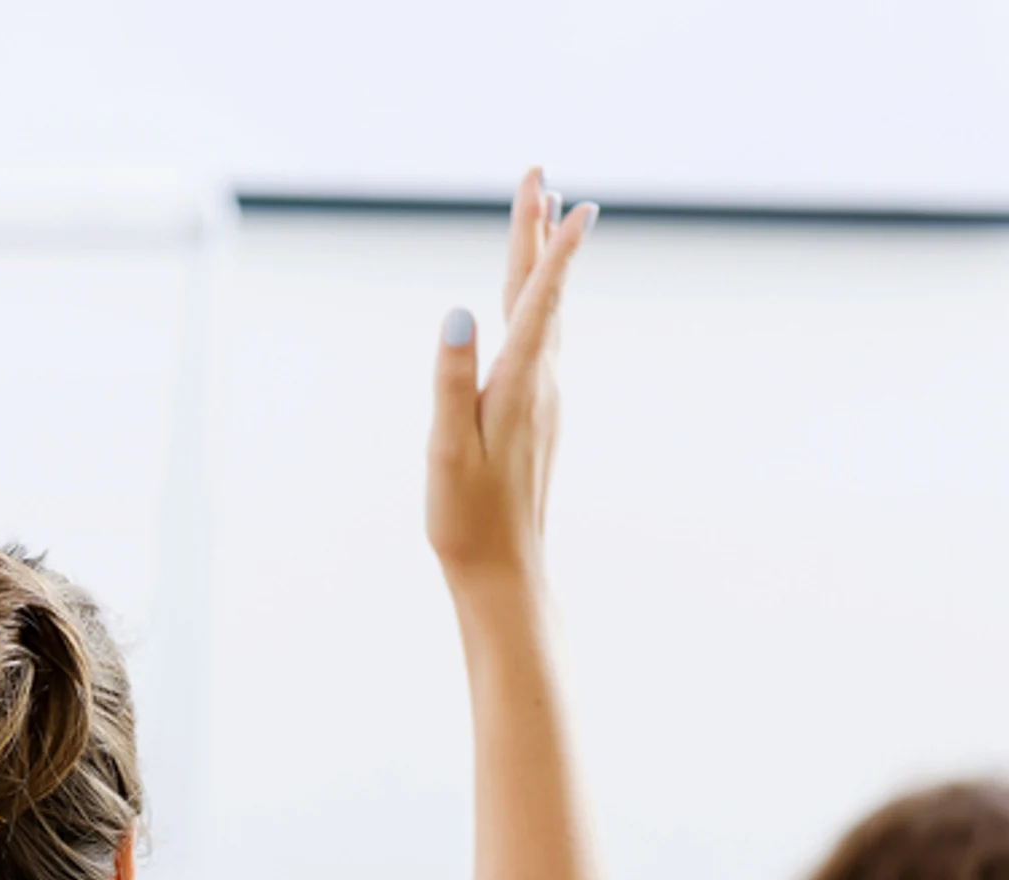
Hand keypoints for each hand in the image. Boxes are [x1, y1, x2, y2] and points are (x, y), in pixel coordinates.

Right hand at [427, 168, 598, 609]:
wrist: (502, 571)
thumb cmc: (466, 516)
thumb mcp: (446, 448)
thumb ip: (450, 379)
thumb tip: (456, 312)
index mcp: (520, 384)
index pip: (538, 299)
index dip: (551, 247)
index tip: (562, 197)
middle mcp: (541, 383)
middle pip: (542, 294)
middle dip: (539, 234)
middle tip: (540, 179)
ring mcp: (542, 399)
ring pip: (545, 314)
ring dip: (541, 263)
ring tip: (544, 218)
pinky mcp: (535, 415)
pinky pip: (540, 340)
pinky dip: (538, 302)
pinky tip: (532, 300)